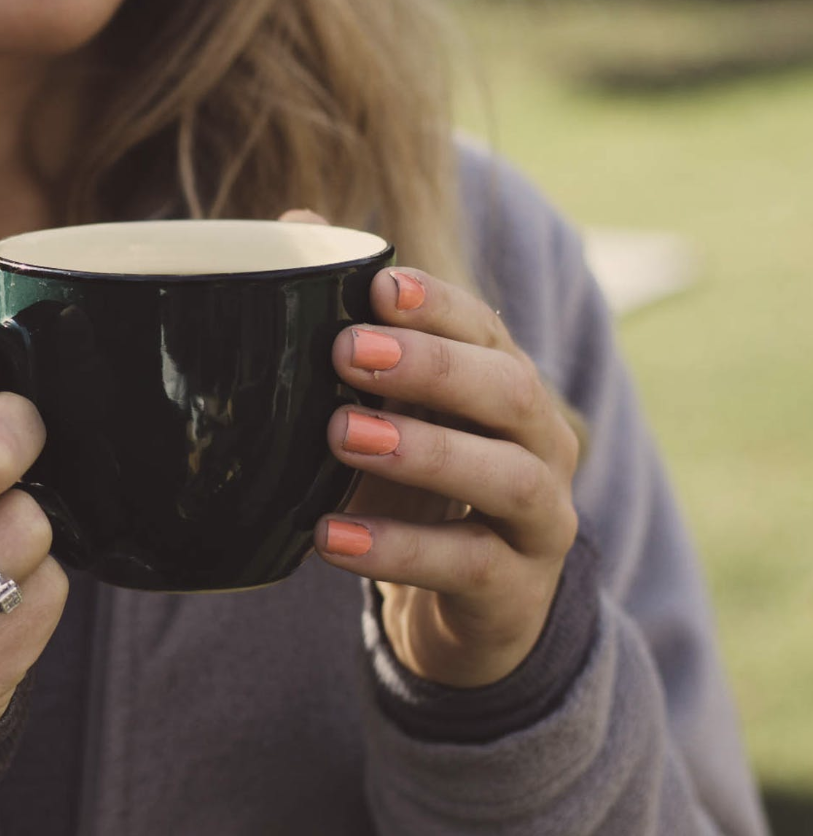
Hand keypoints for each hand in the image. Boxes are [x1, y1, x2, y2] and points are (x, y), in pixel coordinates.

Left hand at [313, 262, 580, 687]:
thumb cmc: (417, 489)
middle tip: (347, 351)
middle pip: (507, 389)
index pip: (485, 330)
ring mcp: (539, 518)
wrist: (465, 613)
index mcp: (504, 386)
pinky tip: (330, 537)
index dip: (437, 305)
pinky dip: (399, 548)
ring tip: (339, 433)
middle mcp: (538, 441)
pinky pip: (467, 564)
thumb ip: (348, 328)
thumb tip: (296, 222)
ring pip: (506, 474)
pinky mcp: (516, 590)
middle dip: (430, 366)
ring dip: (424, 449)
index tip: (377, 285)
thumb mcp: (383, 411)